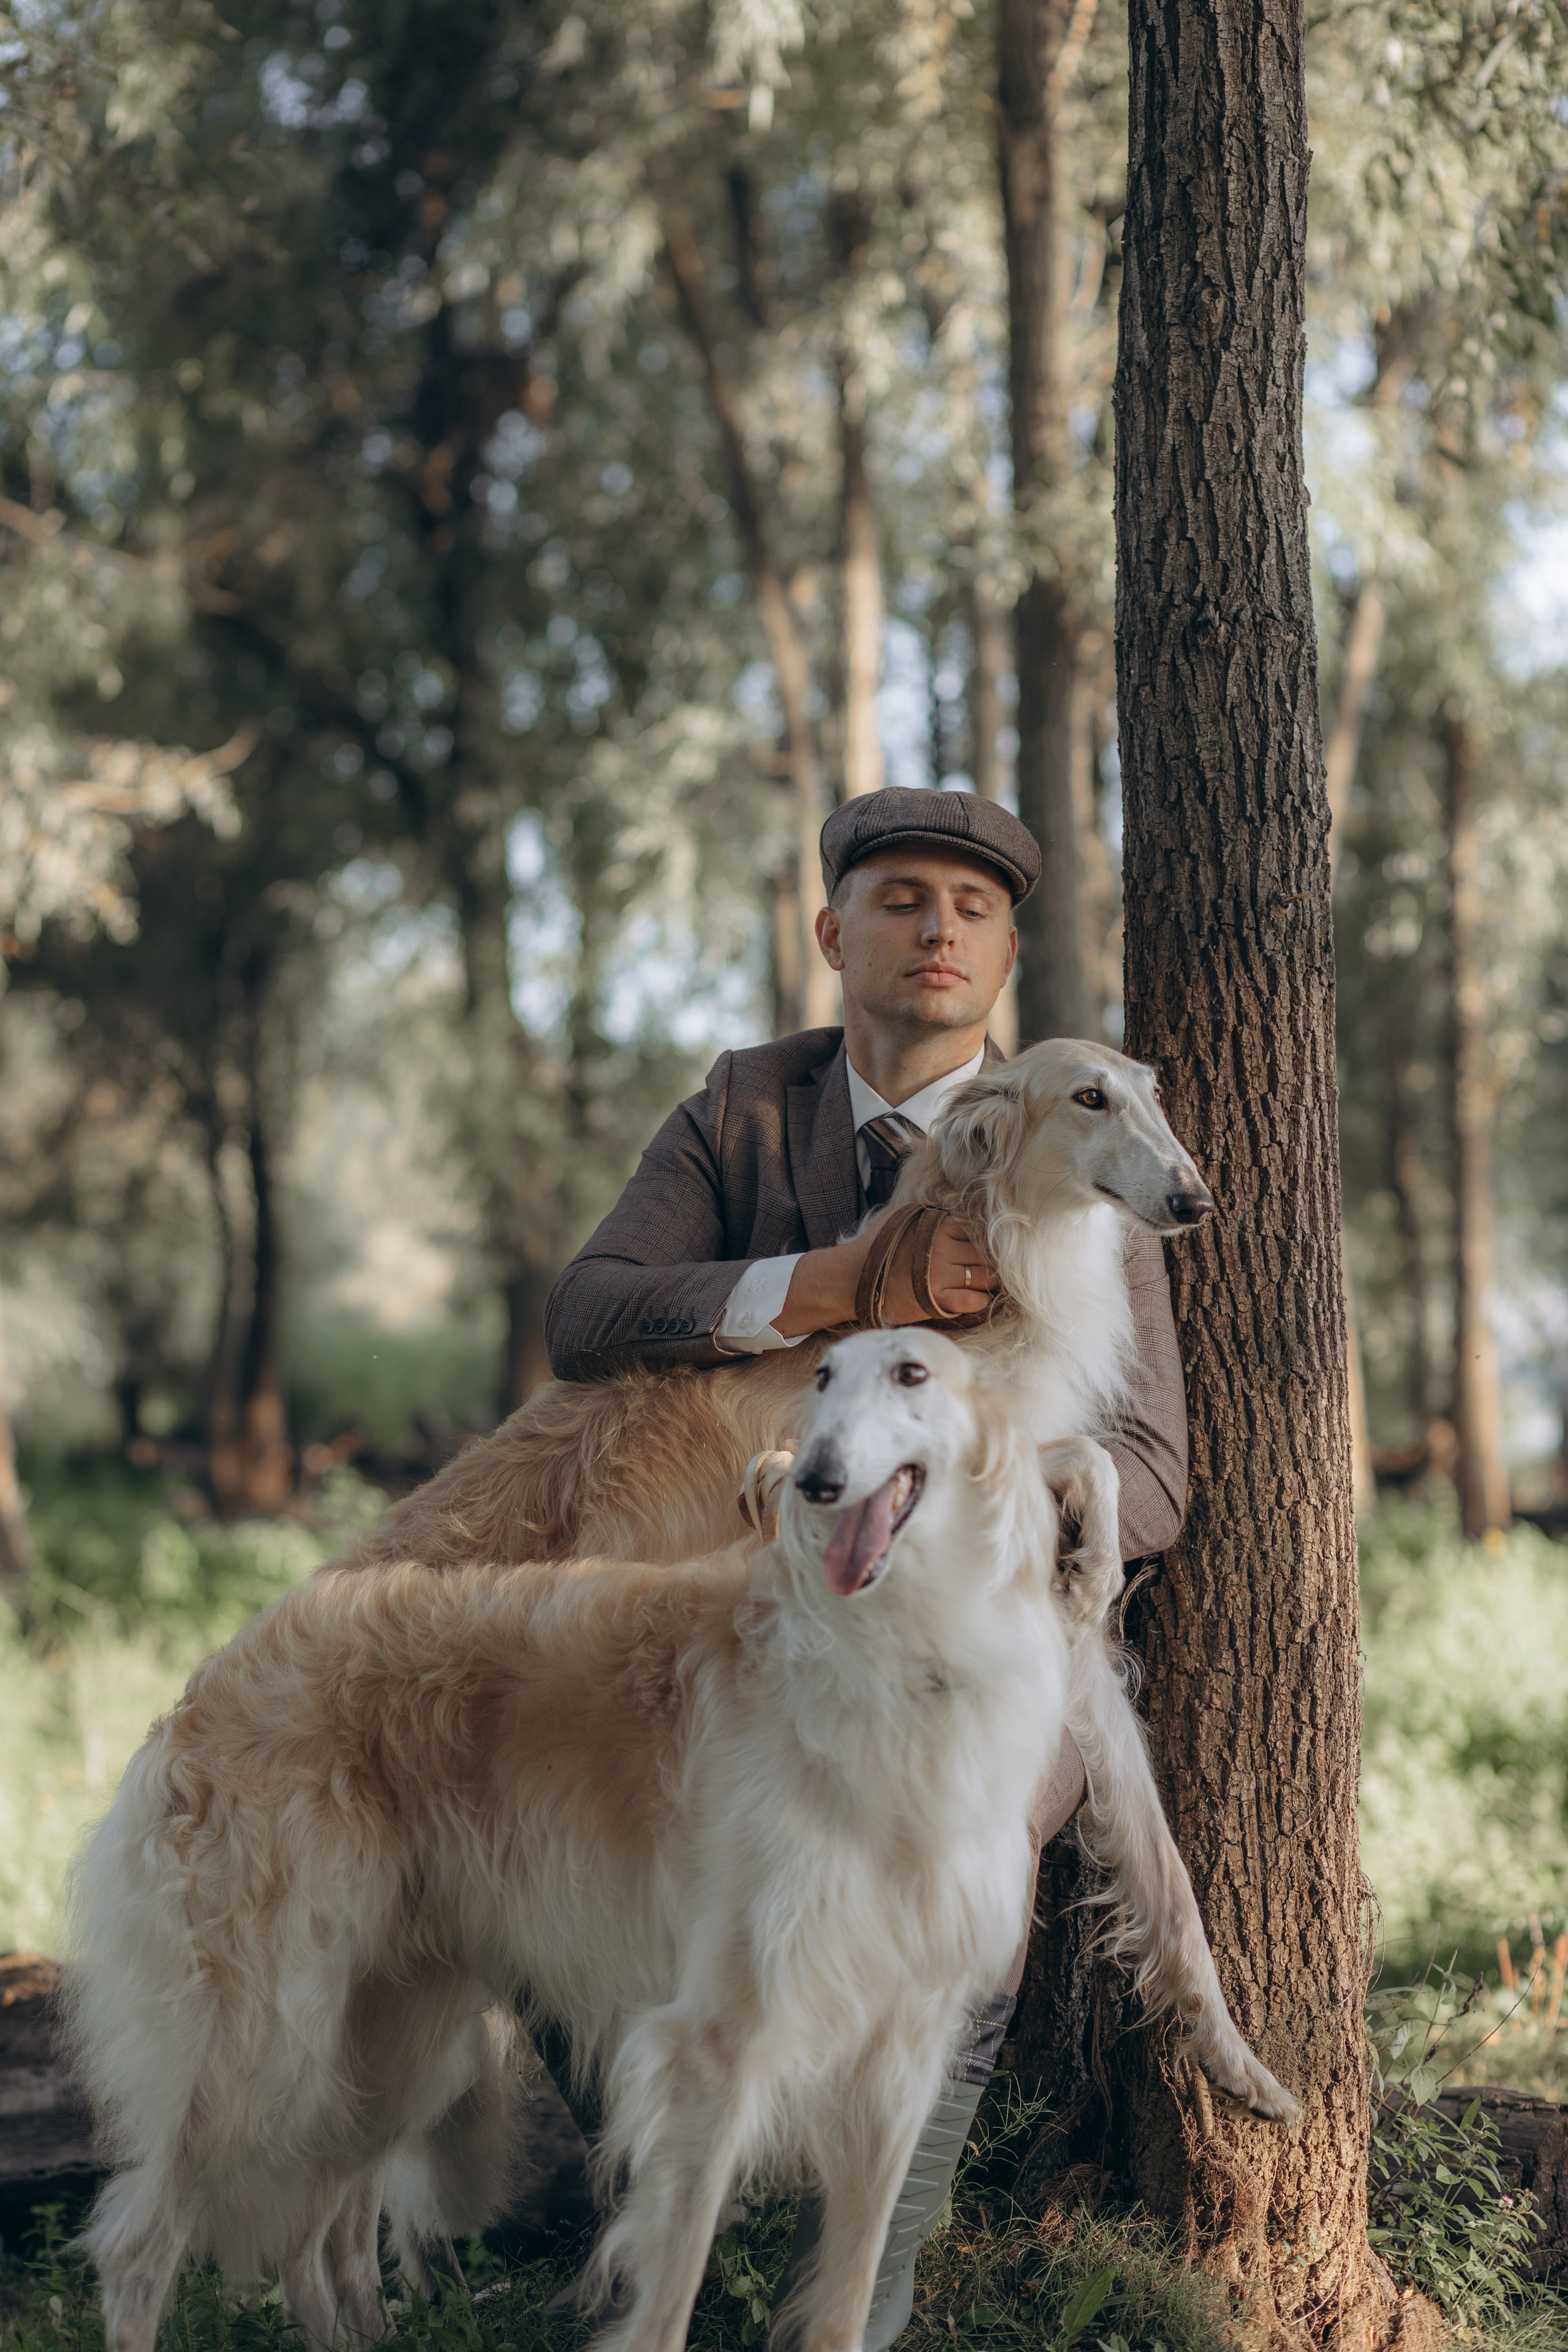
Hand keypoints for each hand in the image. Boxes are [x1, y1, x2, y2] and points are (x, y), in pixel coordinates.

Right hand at [877, 1212, 998, 1323]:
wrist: (853, 1278)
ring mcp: (939, 1275)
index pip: (977, 1232)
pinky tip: (977, 1300)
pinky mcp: (935, 1299)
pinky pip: (973, 1300)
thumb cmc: (877, 1247)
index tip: (981, 1253)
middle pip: (985, 1255)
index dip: (983, 1244)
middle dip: (989, 1264)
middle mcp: (942, 1248)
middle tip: (987, 1271)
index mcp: (938, 1226)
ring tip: (983, 1286)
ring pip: (984, 1277)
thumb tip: (957, 1214)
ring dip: (988, 1283)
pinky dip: (981, 1301)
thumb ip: (931, 1215)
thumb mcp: (903, 1218)